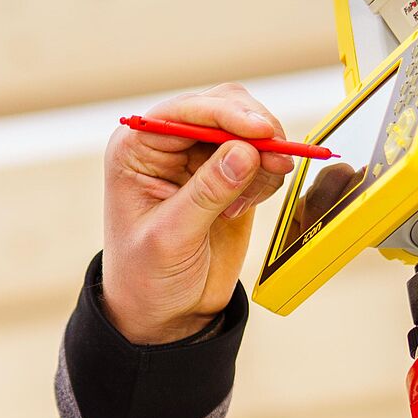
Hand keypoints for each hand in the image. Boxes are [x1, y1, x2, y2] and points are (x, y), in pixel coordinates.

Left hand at [100, 83, 295, 343]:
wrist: (164, 311)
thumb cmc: (146, 276)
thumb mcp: (171, 237)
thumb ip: (207, 193)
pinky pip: (260, 156)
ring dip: (264, 158)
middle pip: (223, 106)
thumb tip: (244, 151)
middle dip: (255, 131)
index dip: (226, 114)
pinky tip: (243, 207)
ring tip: (244, 204)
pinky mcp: (228, 174)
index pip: (185, 112)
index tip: (261, 131)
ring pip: (248, 128)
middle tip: (280, 160)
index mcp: (137, 147)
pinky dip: (266, 176)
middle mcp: (167, 143)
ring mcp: (199, 157)